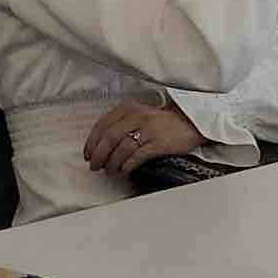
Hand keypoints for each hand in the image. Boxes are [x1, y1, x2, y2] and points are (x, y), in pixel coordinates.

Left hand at [82, 100, 205, 175]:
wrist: (190, 122)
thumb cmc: (161, 122)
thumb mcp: (139, 114)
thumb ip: (121, 124)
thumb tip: (101, 145)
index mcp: (128, 107)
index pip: (102, 124)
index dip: (92, 142)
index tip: (88, 154)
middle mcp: (137, 116)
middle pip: (109, 137)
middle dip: (99, 154)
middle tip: (94, 166)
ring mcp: (148, 129)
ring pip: (122, 148)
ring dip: (112, 162)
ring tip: (109, 170)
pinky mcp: (159, 143)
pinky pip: (137, 156)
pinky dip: (127, 165)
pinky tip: (123, 170)